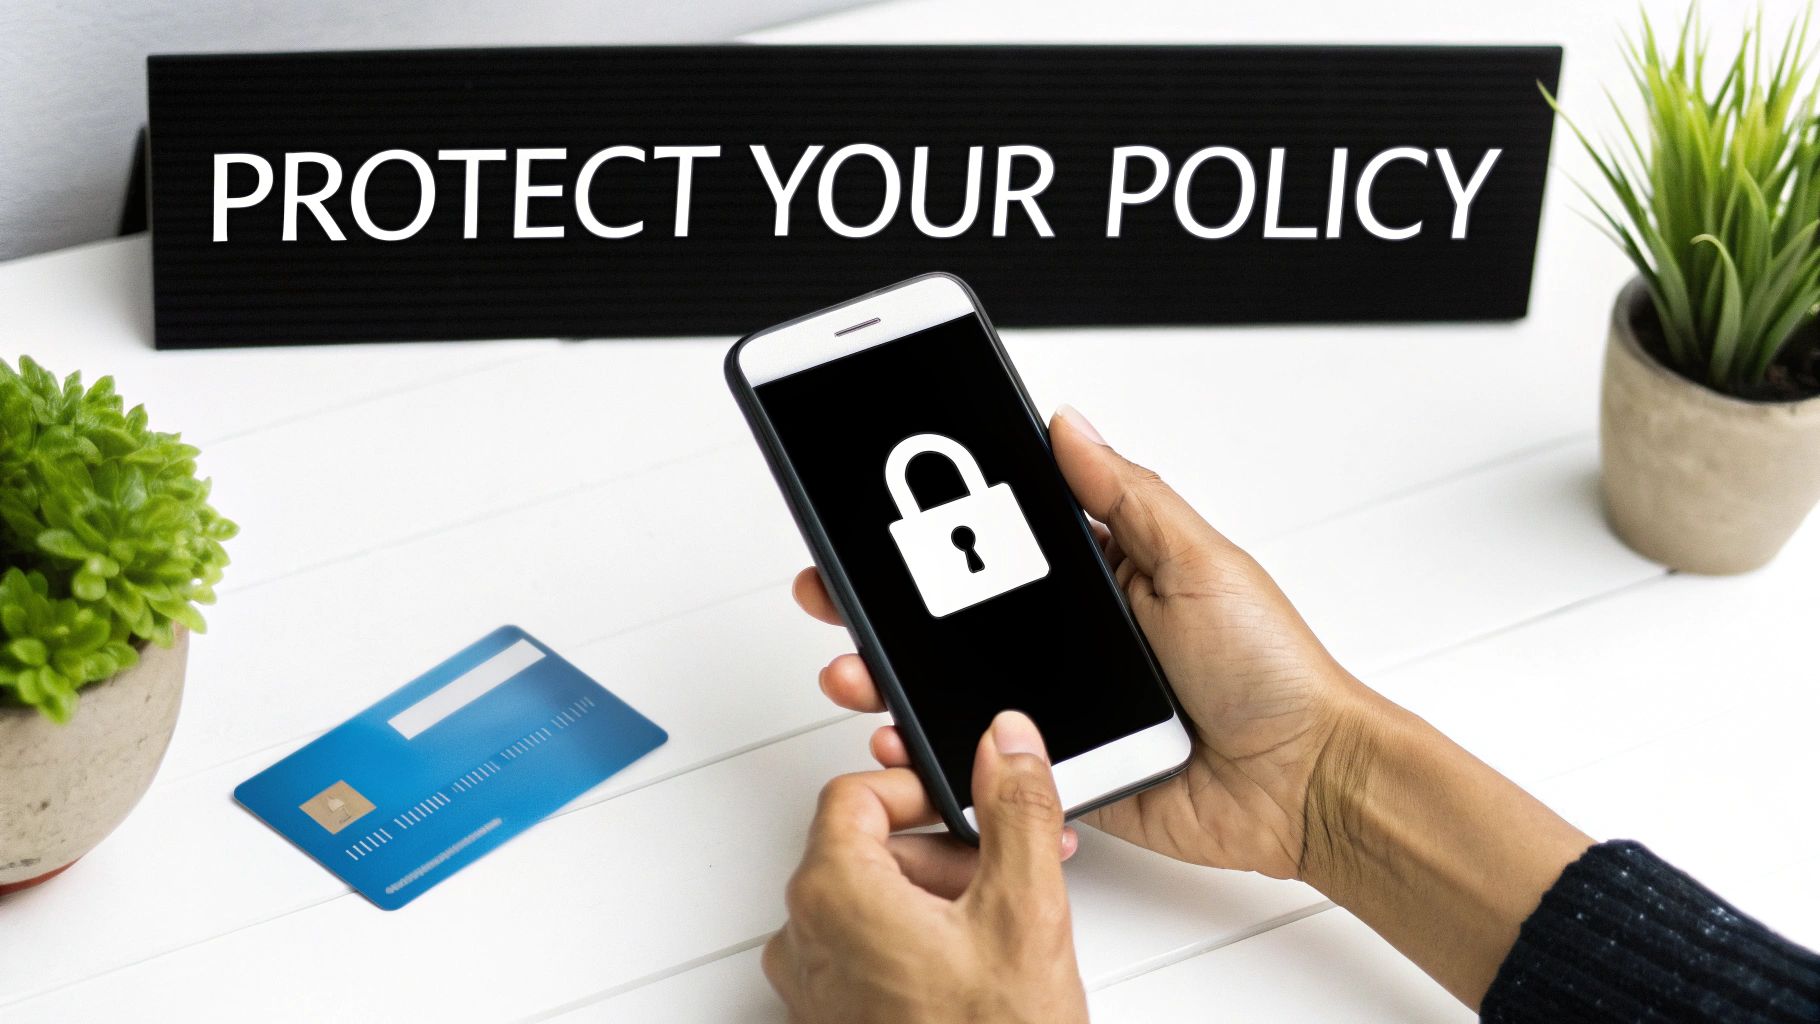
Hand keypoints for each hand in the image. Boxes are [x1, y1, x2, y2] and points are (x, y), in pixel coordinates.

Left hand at [763, 711, 1088, 1023]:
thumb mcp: (1025, 911)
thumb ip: (1016, 808)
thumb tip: (1005, 740)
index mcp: (834, 894)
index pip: (854, 794)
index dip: (918, 788)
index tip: (966, 805)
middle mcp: (804, 939)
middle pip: (861, 847)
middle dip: (940, 848)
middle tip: (1002, 869)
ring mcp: (813, 989)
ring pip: (866, 902)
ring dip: (933, 895)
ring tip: (999, 926)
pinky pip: (863, 954)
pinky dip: (915, 942)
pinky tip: (973, 969)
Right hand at [794, 404, 1362, 879]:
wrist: (1305, 783)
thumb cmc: (1274, 670)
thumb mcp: (1198, 560)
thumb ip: (1125, 496)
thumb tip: (1067, 424)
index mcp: (1101, 577)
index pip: (995, 543)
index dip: (931, 529)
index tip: (871, 514)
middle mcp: (1069, 640)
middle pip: (953, 615)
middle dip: (881, 604)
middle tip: (830, 592)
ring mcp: (1057, 706)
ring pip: (952, 686)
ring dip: (889, 676)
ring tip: (853, 668)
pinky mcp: (1056, 769)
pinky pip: (980, 758)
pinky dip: (931, 752)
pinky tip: (898, 740)